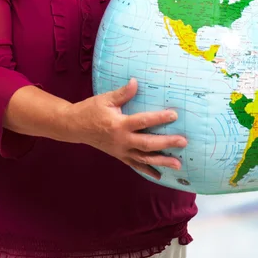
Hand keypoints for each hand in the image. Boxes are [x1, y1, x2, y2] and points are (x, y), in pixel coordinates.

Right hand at [66, 78, 185, 179]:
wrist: (74, 127)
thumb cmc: (90, 110)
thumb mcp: (105, 99)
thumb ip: (122, 93)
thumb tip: (135, 82)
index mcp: (119, 124)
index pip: (143, 121)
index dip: (159, 118)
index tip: (174, 115)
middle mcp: (122, 140)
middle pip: (147, 144)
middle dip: (166, 143)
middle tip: (183, 141)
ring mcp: (121, 151)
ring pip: (144, 158)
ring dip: (162, 161)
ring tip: (178, 164)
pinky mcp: (119, 156)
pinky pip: (135, 165)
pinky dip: (147, 171)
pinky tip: (160, 175)